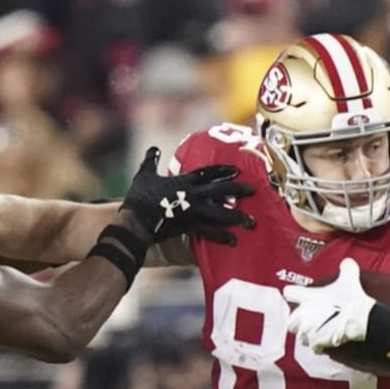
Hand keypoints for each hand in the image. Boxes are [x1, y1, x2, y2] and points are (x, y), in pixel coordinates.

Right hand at [121, 147, 253, 243]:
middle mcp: (192, 196)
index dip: (223, 171)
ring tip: (252, 222)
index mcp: (183, 181)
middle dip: (238, 190)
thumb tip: (153, 148)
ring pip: (220, 213)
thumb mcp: (144, 175)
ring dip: (237, 217)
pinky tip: (233, 240)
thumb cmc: (138, 198)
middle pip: (220, 190)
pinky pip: (209, 232)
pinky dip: (221, 237)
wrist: (135, 221)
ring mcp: (193, 212)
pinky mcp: (189, 228)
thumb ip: (151, 161)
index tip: (237, 171)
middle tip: (254, 191)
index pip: (208, 173)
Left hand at [284, 258, 377, 351]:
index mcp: (306, 297)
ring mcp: (307, 331)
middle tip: (311, 318)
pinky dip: (318, 345)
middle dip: (299, 320)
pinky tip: (327, 341)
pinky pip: (312, 347)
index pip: (289, 292)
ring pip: (300, 335)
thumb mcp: (350, 280)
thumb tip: (347, 262)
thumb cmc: (351, 300)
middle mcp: (302, 315)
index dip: (294, 293)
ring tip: (320, 331)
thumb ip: (346, 269)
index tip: (299, 296)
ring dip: (307, 333)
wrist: (359, 321)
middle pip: (291, 320)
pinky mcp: (315, 344)